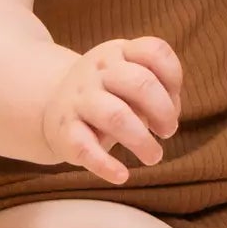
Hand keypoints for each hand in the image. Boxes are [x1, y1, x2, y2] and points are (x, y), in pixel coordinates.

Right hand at [42, 36, 182, 184]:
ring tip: (153, 156)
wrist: (53, 106)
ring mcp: (78, 99)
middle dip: (164, 111)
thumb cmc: (108, 96)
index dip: (173, 78)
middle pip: (140, 83)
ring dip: (142, 141)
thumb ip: (157, 93)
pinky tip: (121, 176)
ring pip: (115, 115)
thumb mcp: (130, 82)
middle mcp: (97, 71)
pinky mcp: (63, 130)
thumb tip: (168, 119)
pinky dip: (106, 165)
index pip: (154, 51)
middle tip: (168, 131)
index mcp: (118, 53)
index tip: (173, 100)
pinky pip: (84, 147)